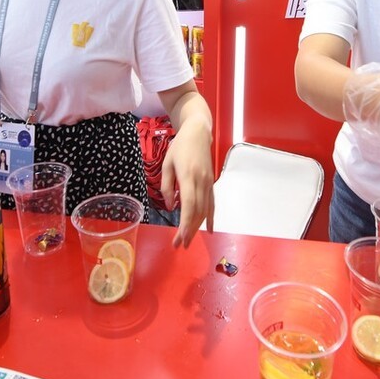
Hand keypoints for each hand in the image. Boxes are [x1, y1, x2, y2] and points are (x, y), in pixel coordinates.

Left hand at [161, 119, 213, 248]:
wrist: (198, 133)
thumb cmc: (180, 147)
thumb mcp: (167, 164)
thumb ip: (167, 186)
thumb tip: (170, 206)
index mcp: (188, 176)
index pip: (189, 204)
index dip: (186, 223)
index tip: (181, 237)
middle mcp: (201, 181)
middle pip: (197, 211)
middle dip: (189, 230)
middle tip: (180, 245)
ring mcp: (209, 183)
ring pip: (205, 210)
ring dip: (197, 227)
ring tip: (188, 241)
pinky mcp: (211, 183)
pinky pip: (212, 204)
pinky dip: (210, 218)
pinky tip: (208, 230)